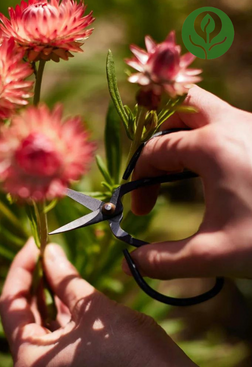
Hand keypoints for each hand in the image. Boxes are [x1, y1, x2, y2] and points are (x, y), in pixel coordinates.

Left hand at [0, 239, 242, 366]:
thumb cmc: (132, 353)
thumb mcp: (93, 308)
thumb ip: (65, 278)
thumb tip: (49, 251)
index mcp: (30, 360)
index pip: (11, 303)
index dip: (21, 268)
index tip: (34, 241)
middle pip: (23, 314)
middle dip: (34, 279)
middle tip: (45, 248)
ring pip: (40, 322)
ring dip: (47, 292)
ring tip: (55, 261)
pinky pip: (55, 334)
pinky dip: (60, 309)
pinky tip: (66, 285)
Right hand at [125, 86, 251, 279]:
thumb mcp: (215, 254)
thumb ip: (166, 260)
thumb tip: (134, 262)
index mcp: (211, 146)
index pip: (154, 151)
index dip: (138, 180)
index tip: (140, 212)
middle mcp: (231, 124)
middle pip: (177, 104)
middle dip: (156, 134)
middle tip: (152, 167)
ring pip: (203, 110)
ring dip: (180, 133)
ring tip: (173, 168)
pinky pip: (224, 124)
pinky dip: (203, 139)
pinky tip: (207, 172)